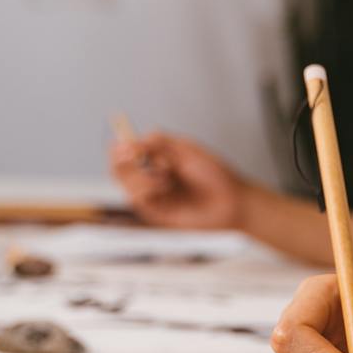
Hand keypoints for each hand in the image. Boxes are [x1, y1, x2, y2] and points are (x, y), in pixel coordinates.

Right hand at [109, 132, 246, 230]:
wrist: (232, 202)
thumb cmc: (216, 175)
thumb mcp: (188, 151)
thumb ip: (161, 143)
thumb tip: (133, 140)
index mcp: (159, 160)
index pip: (128, 152)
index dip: (121, 146)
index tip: (125, 142)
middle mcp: (152, 177)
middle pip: (119, 167)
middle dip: (120, 158)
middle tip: (131, 154)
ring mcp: (154, 196)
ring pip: (125, 182)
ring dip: (139, 175)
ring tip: (166, 176)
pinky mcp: (156, 213)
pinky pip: (136, 199)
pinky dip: (146, 188)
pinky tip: (164, 186)